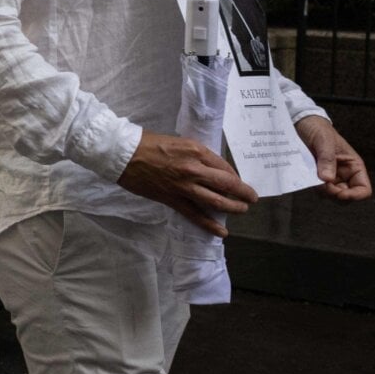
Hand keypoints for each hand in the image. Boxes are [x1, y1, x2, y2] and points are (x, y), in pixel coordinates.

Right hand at [116, 130, 257, 236]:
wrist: (122, 153)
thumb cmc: (147, 143)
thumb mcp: (178, 141)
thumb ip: (195, 154)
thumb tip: (209, 168)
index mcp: (197, 151)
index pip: (224, 167)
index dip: (234, 177)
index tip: (236, 182)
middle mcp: (195, 169)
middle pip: (228, 184)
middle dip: (244, 193)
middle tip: (251, 198)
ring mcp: (184, 186)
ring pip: (217, 201)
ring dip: (234, 208)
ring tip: (242, 210)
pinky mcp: (172, 199)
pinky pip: (195, 215)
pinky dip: (210, 225)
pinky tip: (221, 232)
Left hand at [295, 115, 371, 202]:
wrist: (301, 123)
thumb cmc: (318, 129)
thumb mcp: (324, 141)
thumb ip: (326, 159)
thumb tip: (327, 179)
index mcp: (354, 166)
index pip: (363, 189)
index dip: (354, 196)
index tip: (339, 193)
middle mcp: (344, 174)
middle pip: (346, 196)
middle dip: (334, 194)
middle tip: (321, 183)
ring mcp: (330, 176)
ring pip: (330, 195)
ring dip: (321, 190)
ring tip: (312, 175)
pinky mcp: (316, 176)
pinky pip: (316, 188)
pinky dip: (311, 186)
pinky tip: (305, 175)